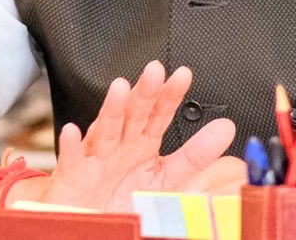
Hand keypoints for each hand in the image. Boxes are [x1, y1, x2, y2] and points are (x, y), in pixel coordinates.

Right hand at [35, 61, 241, 210]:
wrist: (89, 223)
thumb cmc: (125, 200)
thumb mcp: (166, 179)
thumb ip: (195, 156)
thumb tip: (226, 128)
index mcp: (143, 145)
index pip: (160, 114)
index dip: (171, 95)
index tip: (183, 75)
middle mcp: (121, 146)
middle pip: (134, 115)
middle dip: (144, 92)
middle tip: (155, 71)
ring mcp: (96, 160)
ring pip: (104, 131)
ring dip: (111, 109)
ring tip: (120, 88)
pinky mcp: (72, 178)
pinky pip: (71, 160)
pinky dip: (69, 146)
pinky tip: (72, 130)